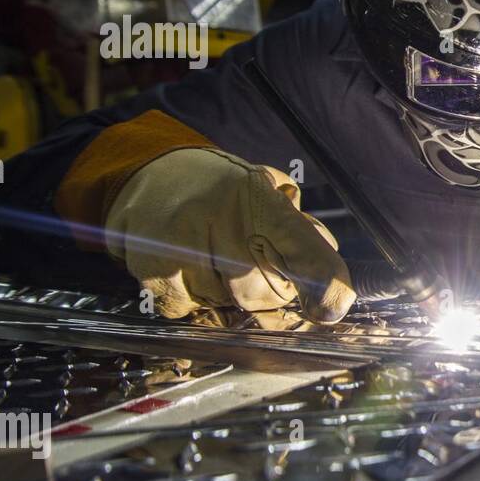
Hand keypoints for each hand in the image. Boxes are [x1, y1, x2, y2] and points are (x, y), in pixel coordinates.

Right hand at [104, 148, 355, 321]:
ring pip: (223, 304)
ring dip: (224, 293)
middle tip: (250, 262)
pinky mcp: (152, 268)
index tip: (330, 306)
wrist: (149, 170)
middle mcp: (221, 219)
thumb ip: (299, 228)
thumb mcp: (266, 189)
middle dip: (265, 289)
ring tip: (211, 256)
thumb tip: (328, 265)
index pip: (303, 249)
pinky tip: (187, 267)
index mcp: (259, 198)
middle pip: (261, 293)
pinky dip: (191, 298)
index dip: (323, 282)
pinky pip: (186, 309)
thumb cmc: (221, 187)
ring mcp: (182, 245)